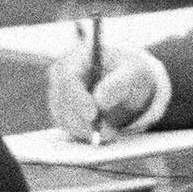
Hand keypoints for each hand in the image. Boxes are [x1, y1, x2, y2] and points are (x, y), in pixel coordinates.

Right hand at [49, 46, 167, 140]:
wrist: (129, 82)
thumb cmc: (131, 73)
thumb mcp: (134, 74)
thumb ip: (119, 84)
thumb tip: (100, 101)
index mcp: (78, 55)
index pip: (69, 77)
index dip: (77, 98)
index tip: (92, 116)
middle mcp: (62, 72)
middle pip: (60, 99)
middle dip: (79, 120)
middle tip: (98, 136)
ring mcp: (58, 91)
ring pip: (61, 115)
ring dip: (81, 129)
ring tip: (107, 133)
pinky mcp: (61, 109)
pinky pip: (65, 125)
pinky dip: (80, 133)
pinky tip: (98, 133)